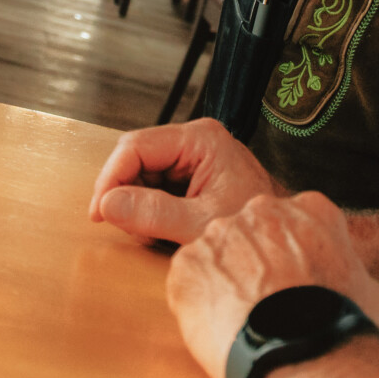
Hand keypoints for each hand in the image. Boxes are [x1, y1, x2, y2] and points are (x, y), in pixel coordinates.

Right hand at [89, 117, 286, 244]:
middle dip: (124, 194)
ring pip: (140, 175)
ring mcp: (192, 157)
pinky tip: (164, 230)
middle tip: (129, 228)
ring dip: (136, 206)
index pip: (135, 146)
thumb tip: (108, 204)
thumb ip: (154, 214)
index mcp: (200, 139)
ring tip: (156, 233)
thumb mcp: (200, 224)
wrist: (280, 239)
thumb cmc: (254, 227)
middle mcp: (194, 141)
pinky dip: (149, 211)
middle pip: (134, 159)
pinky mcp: (190, 175)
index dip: (110, 178)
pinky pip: (153, 187)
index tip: (99, 212)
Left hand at [167, 191, 378, 377]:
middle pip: (250, 232)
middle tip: (263, 305)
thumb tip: (358, 294)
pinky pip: (187, 280)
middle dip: (253, 263)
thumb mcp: (373, 296)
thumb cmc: (340, 327)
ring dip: (224, 283)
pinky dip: (197, 304)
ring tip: (240, 323)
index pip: (294, 223)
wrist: (301, 351)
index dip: (293, 256)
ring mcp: (220, 233)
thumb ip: (357, 280)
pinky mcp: (187, 264)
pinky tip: (218, 330)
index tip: (292, 283)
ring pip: (216, 255)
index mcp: (310, 209)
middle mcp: (261, 210)